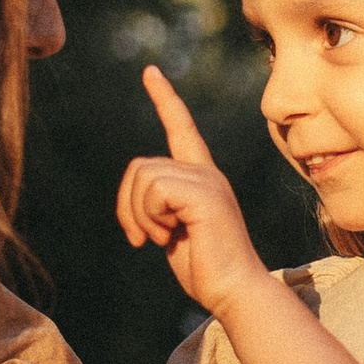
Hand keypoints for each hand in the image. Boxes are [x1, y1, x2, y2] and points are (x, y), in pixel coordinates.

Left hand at [116, 66, 269, 317]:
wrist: (234, 291)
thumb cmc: (205, 268)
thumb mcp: (174, 229)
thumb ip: (160, 205)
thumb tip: (138, 194)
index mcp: (200, 177)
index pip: (181, 128)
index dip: (165, 99)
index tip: (151, 72)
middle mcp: (206, 172)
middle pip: (139, 167)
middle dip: (129, 207)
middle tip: (147, 238)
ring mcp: (208, 181)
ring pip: (143, 178)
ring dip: (141, 216)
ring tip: (164, 238)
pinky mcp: (205, 195)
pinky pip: (155, 192)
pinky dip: (151, 219)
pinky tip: (171, 237)